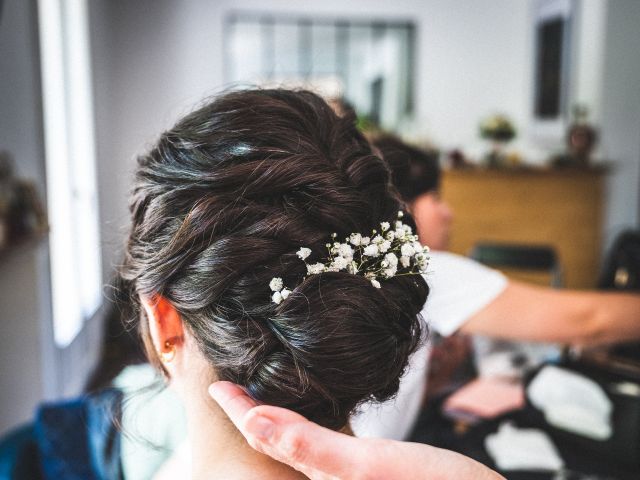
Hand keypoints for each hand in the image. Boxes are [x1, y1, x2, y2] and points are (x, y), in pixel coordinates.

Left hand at [209, 381, 503, 479]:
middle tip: (231, 382)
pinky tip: (312, 410)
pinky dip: (306, 425)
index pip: (269, 437)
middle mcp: (329, 479)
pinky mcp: (365, 473)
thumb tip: (254, 423)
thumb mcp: (368, 466)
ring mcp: (346, 477)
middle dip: (251, 414)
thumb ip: (309, 447)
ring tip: (260, 388)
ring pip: (298, 446)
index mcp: (323, 477)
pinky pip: (322, 448)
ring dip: (275, 418)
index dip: (240, 411)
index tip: (218, 385)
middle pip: (277, 444)